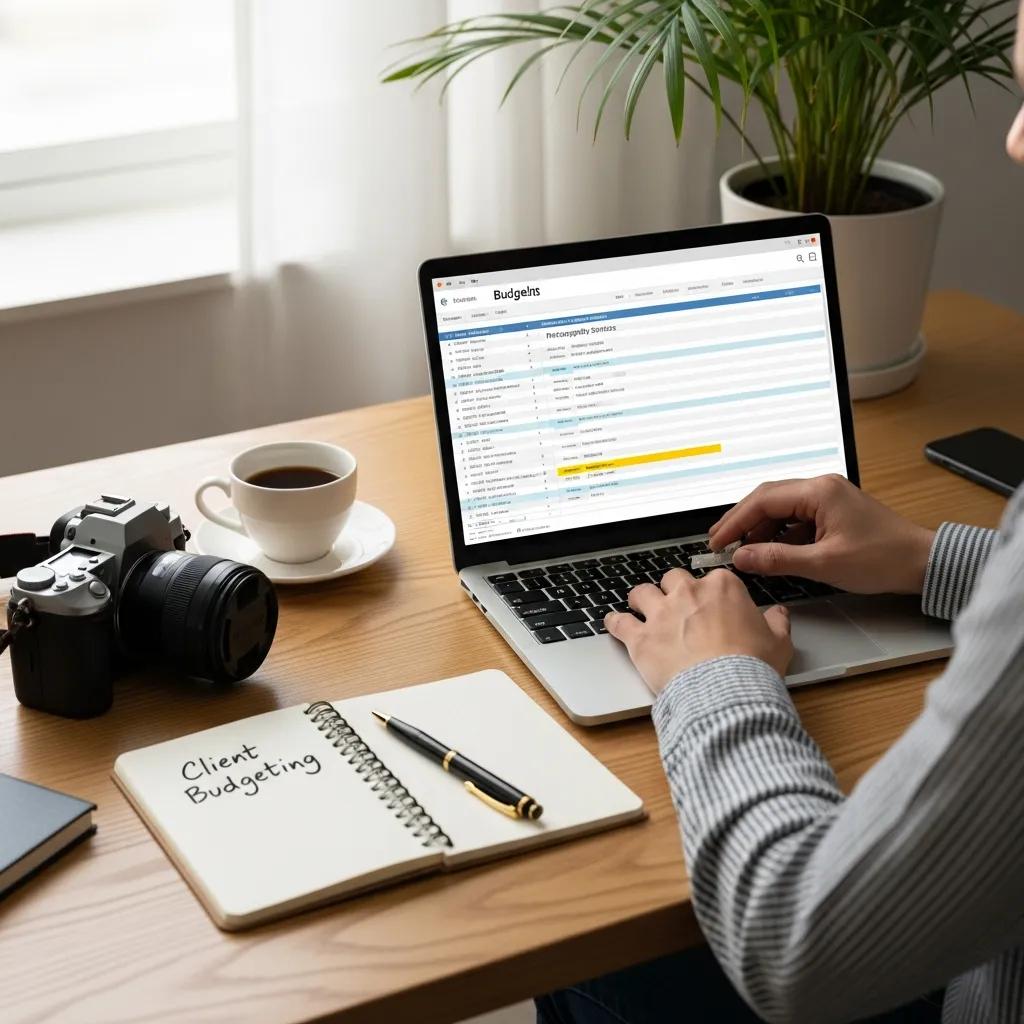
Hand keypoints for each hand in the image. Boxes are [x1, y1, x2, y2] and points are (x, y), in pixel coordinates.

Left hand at [606, 569, 792, 693]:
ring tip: (640, 606)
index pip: (713, 578)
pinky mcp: (641, 638)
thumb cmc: (752, 668)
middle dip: (673, 589)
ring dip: (640, 599)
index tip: (711, 601)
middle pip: (673, 578)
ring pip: (641, 593)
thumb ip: (777, 623)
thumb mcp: (778, 643)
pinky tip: (613, 623)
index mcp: (722, 588)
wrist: (725, 692)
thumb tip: (778, 614)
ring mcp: (661, 614)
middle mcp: (688, 594)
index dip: (711, 591)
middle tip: (675, 603)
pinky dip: (614, 622)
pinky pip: (619, 622)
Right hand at [708, 474, 934, 594]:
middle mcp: (821, 487)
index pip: (762, 500)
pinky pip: (795, 517)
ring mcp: (827, 498)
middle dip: (741, 521)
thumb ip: (778, 559)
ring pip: (780, 508)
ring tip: (742, 550)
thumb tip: (742, 557)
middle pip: (767, 498)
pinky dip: (777, 533)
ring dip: (759, 528)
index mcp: (819, 492)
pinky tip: (769, 550)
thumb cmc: (883, 559)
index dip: (735, 522)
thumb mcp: (824, 563)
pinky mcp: (832, 511)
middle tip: (720, 543)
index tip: (717, 542)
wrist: (923, 562)